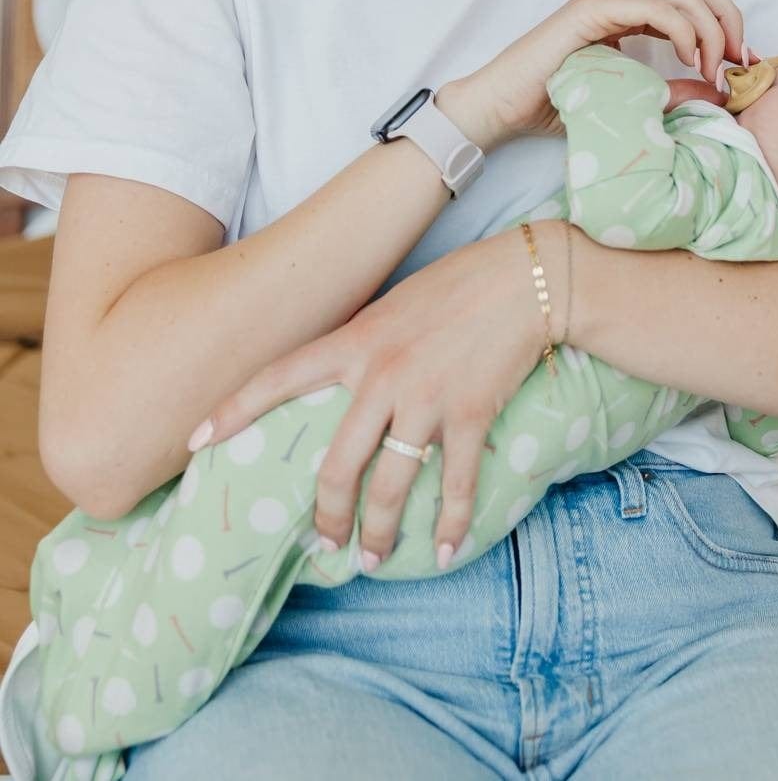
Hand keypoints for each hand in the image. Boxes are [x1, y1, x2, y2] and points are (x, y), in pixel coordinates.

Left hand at [187, 222, 566, 571]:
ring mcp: (426, 397)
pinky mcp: (470, 413)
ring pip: (389, 485)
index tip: (194, 441)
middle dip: (329, 516)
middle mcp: (382, 373)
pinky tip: (443, 549)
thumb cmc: (459, 283)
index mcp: (357, 340)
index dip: (233, 410)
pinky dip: (448, 524)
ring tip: (374, 559)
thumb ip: (363, 342)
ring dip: (379, 533)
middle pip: (337, 464)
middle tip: (326, 544)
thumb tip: (343, 377)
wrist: (524, 278)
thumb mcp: (394, 304)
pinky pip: (454, 483)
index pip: (279, 376)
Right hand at [448, 0, 752, 141]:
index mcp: (629, 2)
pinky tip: (687, 61)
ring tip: (710, 70)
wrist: (502, 106)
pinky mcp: (593, 8)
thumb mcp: (630, 95)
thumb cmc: (557, 102)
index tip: (739, 62)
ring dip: (710, 29)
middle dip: (728, 18)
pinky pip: (657, 6)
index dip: (727, 18)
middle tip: (734, 62)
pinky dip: (684, 31)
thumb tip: (716, 91)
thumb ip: (670, 89)